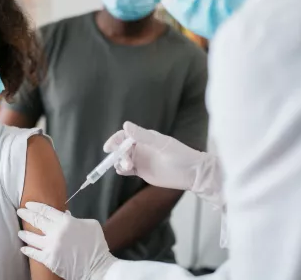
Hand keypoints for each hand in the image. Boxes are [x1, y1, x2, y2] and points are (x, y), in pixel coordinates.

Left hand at [17, 202, 117, 279]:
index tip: (28, 204)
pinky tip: (23, 247)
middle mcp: (56, 232)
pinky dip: (27, 250)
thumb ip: (76, 219)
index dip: (35, 206)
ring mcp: (51, 246)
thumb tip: (65, 215)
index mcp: (66, 221)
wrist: (98, 266)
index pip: (46, 210)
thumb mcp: (90, 224)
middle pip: (36, 220)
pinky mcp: (49, 260)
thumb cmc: (96, 245)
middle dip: (26, 214)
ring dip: (24, 233)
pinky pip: (34, 253)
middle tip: (20, 211)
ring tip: (20, 231)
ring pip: (32, 237)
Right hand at [104, 122, 221, 205]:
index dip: (115, 140)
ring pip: (122, 159)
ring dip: (120, 162)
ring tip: (128, 167)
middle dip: (118, 154)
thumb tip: (125, 125)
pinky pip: (127, 170)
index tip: (108, 147)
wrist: (192, 174)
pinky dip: (121, 170)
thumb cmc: (180, 155)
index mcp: (144, 137)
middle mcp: (140, 147)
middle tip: (126, 161)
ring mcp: (140, 159)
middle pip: (121, 148)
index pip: (124, 136)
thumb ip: (142, 136)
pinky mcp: (142, 171)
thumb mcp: (161, 144)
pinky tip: (122, 171)